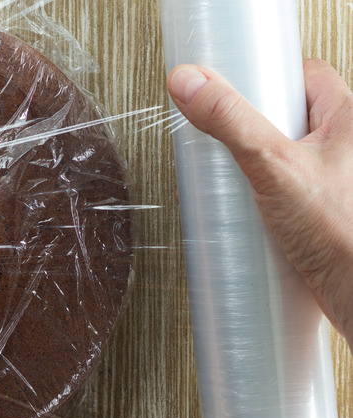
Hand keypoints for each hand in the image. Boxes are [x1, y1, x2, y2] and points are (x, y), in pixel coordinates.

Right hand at [167, 59, 352, 343]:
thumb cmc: (343, 233)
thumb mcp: (273, 164)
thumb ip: (229, 120)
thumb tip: (190, 83)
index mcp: (350, 120)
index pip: (306, 75)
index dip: (268, 78)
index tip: (236, 87)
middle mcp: (348, 148)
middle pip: (290, 117)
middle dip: (253, 130)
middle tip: (228, 140)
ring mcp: (337, 182)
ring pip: (287, 157)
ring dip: (257, 168)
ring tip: (232, 178)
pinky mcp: (324, 212)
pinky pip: (288, 191)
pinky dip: (264, 197)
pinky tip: (248, 210)